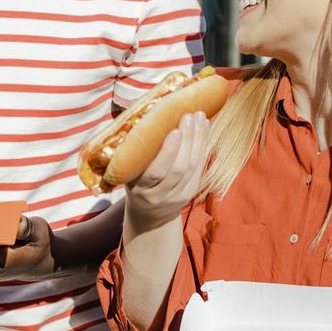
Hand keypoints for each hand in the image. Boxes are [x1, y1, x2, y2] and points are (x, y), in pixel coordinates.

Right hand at [123, 111, 209, 231]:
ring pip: (191, 167)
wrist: (149, 215)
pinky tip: (204, 127)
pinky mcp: (190, 193)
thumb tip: (146, 115)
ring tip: (199, 117)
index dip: (167, 152)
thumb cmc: (135, 183)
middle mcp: (158, 195)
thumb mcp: (128, 173)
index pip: (156, 172)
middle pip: (178, 168)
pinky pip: (199, 168)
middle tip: (189, 116)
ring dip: (197, 139)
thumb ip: (134, 152)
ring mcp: (177, 196)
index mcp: (139, 189)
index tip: (174, 130)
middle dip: (186, 140)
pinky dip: (203, 146)